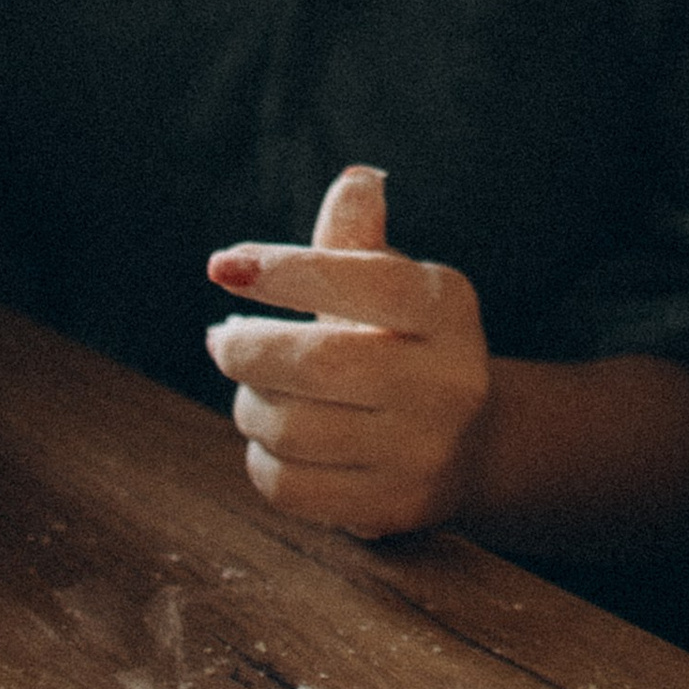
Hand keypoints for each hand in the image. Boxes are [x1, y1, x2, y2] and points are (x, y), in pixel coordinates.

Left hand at [205, 165, 489, 537]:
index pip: (361, 280)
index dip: (286, 271)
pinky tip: (273, 438)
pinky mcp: (396, 507)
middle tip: (222, 339)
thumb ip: (359, 237)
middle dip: (246, 348)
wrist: (467, 443)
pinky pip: (289, 485)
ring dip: (250, 404)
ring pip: (292, 427)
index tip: (223, 267)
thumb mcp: (391, 282)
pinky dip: (261, 457)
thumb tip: (356, 181)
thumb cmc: (404, 342)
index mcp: (448, 306)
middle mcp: (450, 380)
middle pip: (316, 363)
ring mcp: (426, 450)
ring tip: (255, 389)